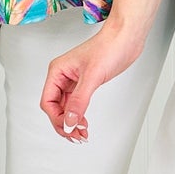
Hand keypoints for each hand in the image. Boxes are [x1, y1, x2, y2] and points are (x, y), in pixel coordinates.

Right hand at [40, 20, 144, 141]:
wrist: (126, 38)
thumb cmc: (109, 47)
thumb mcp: (92, 77)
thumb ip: (79, 101)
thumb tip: (69, 121)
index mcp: (57, 71)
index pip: (48, 101)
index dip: (57, 118)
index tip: (70, 128)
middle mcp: (62, 76)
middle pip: (55, 107)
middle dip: (64, 123)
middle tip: (77, 135)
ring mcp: (73, 80)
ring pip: (65, 107)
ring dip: (71, 122)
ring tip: (81, 134)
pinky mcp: (85, 83)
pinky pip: (76, 104)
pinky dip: (78, 115)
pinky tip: (84, 123)